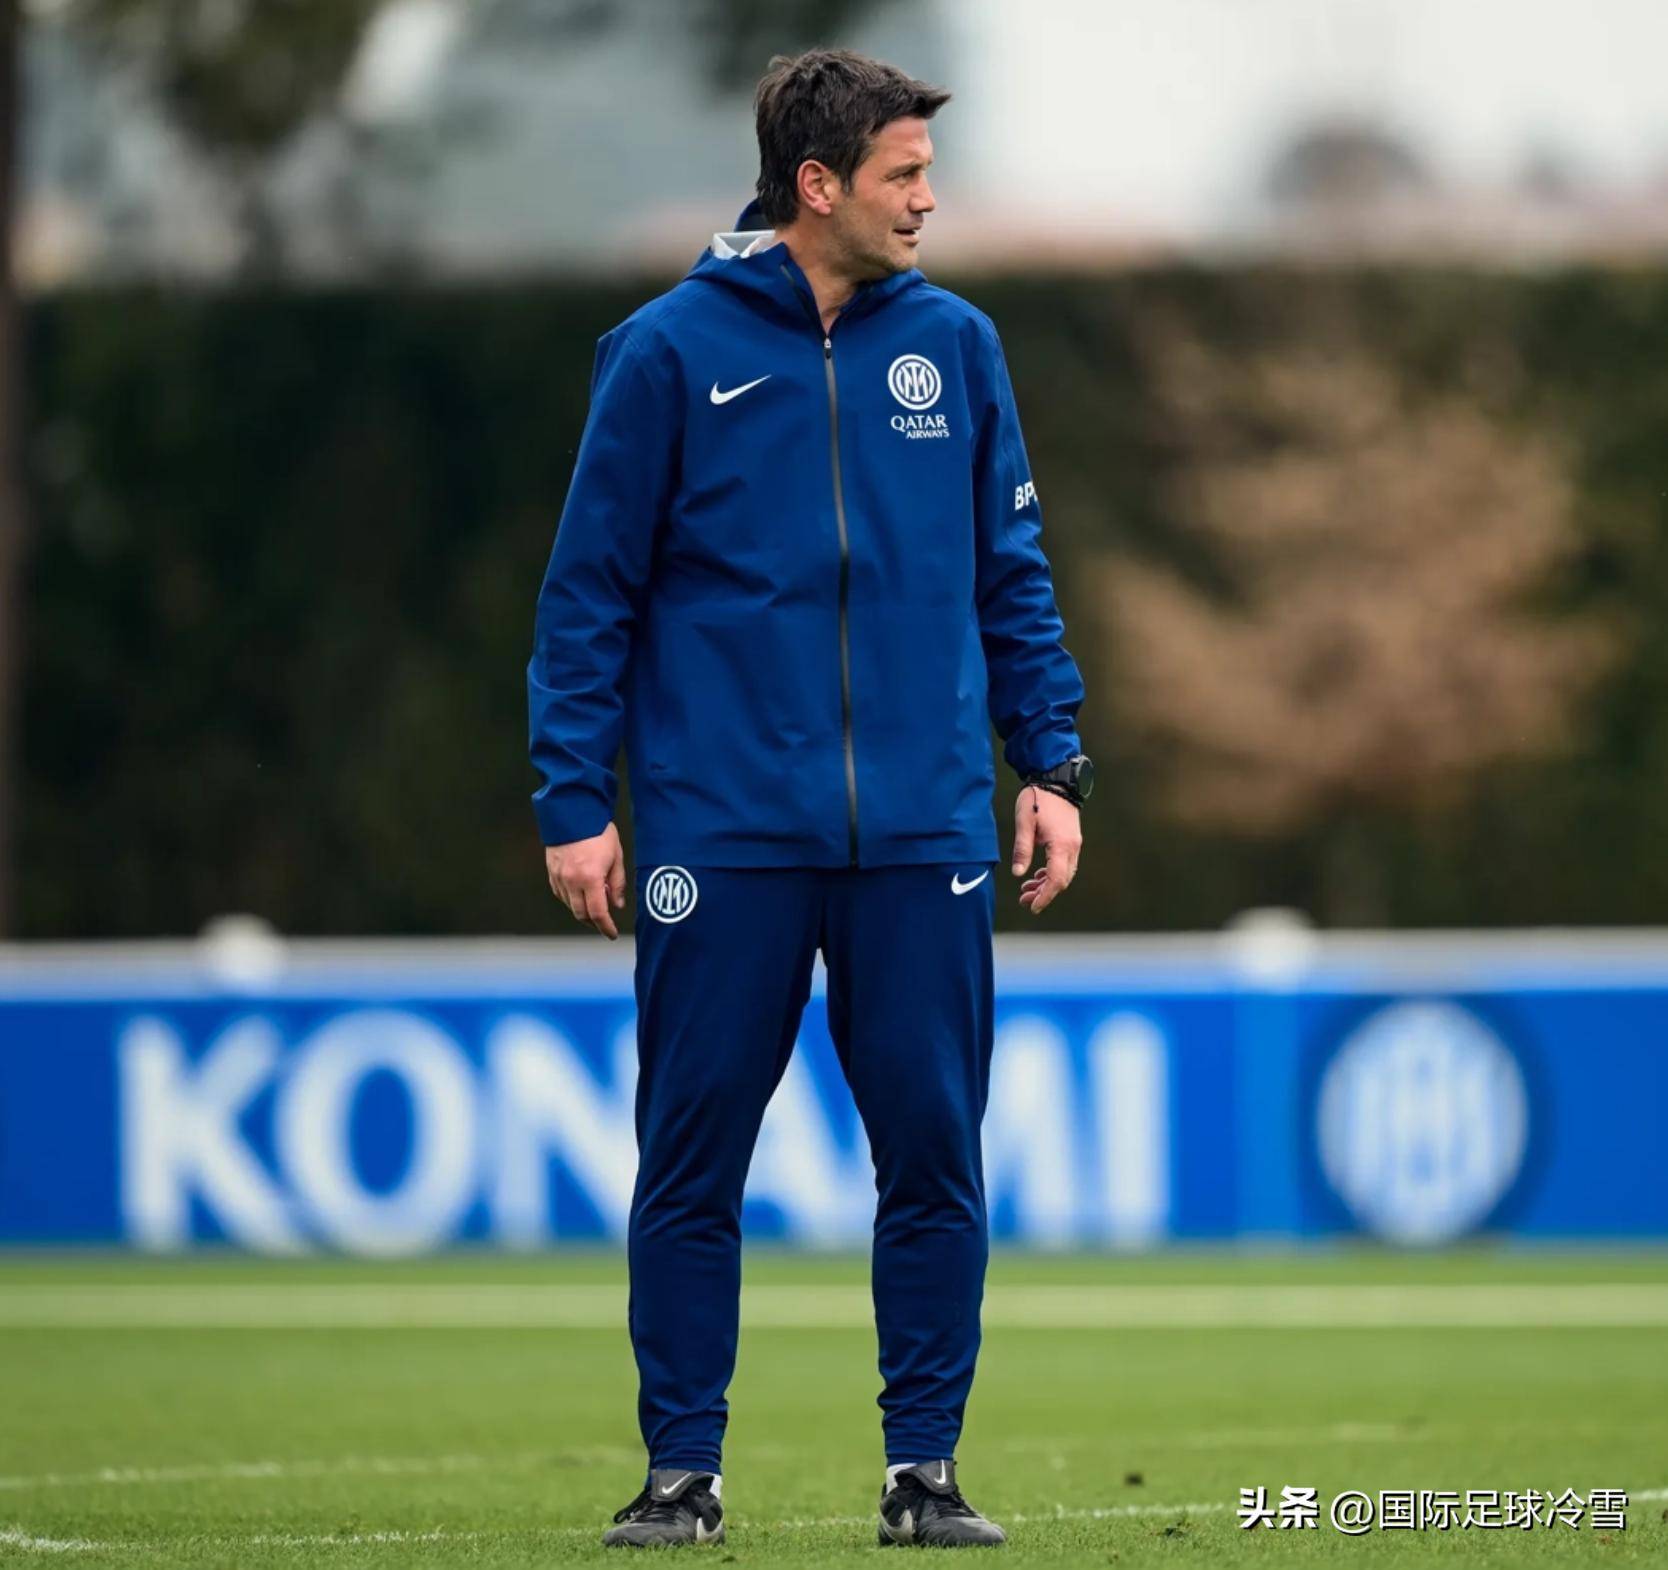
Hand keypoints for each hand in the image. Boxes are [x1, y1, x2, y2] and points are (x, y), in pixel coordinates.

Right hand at [544, 822, 626, 939]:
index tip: (612, 934)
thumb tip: (617, 904)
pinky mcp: (551, 871)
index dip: (605, 927)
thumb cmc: (598, 831)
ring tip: (595, 905)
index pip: (598, 913)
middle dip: (594, 922)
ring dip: (582, 911)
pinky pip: (560, 893)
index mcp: (590, 878)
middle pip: (581, 914)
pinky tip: (580, 894)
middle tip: (604, 924)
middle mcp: (571, 881)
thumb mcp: (616, 856)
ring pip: (569, 905)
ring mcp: (558, 876)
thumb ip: (617, 883)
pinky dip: (570, 899)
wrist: (573, 811)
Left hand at [1011, 785, 1081, 915]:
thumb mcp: (1024, 823)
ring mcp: (1074, 843)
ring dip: (1046, 884)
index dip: (1044, 896)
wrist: (1056, 779)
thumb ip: (1022, 849)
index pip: (1055, 880)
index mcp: (1061, 845)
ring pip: (1064, 873)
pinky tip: (1037, 874)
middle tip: (1023, 899)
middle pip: (1061, 880)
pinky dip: (1051, 873)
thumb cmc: (1037, 798)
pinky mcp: (1071, 839)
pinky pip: (1064, 864)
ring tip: (1027, 888)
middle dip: (1044, 893)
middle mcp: (1072, 847)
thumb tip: (1018, 873)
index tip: (1032, 906)